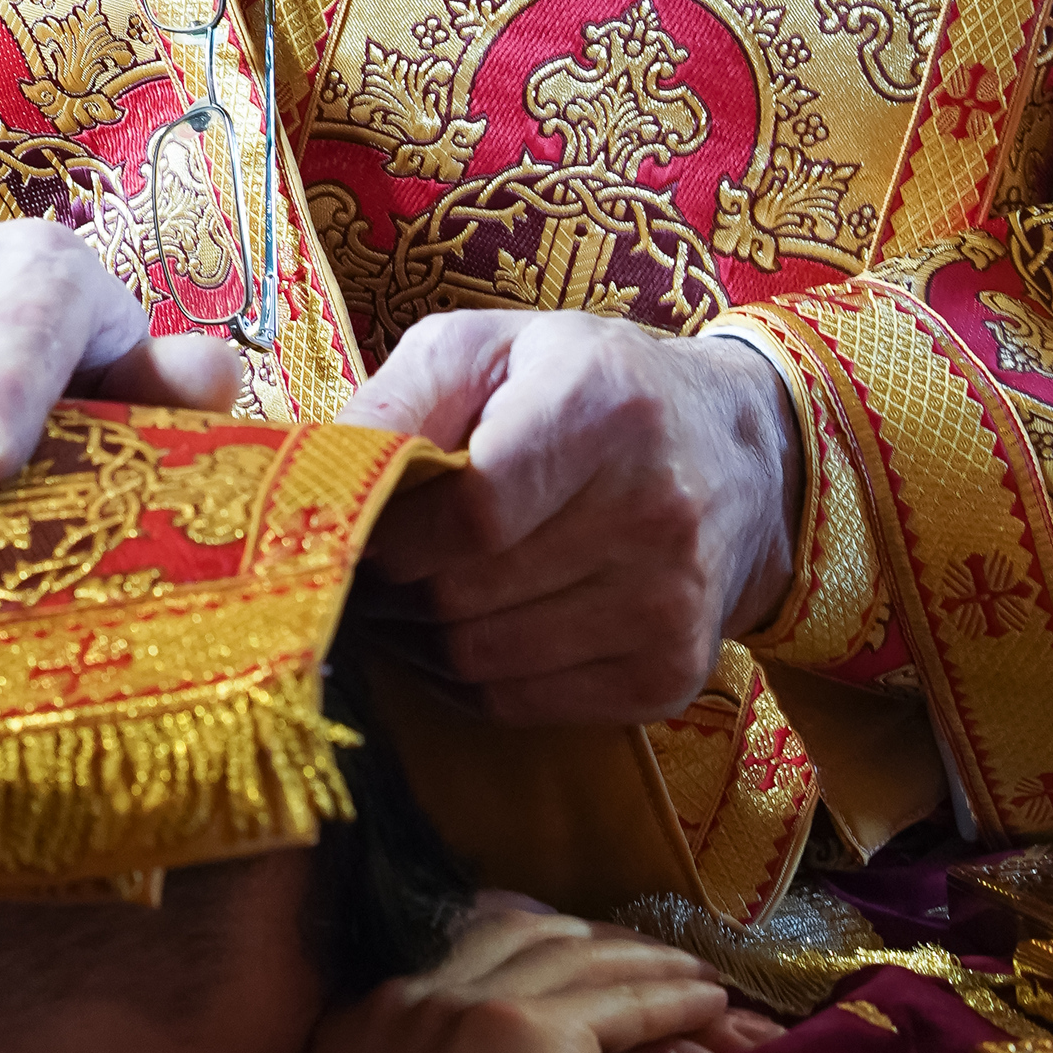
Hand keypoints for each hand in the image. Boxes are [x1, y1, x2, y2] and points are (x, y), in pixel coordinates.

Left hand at [347, 313, 802, 722]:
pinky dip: (468, 678)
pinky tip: (469, 626)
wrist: (734, 456)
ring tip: (415, 591)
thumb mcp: (487, 347)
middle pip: (464, 595)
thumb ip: (397, 398)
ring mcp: (670, 605)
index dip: (393, 533)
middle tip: (375, 563)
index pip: (471, 512)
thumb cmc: (582, 386)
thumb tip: (317, 475)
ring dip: (420, 638)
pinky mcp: (669, 677)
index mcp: (605, 409)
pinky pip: (519, 705)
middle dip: (393, 587)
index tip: (361, 524)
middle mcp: (655, 512)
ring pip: (481, 661)